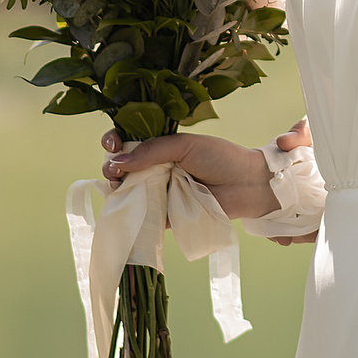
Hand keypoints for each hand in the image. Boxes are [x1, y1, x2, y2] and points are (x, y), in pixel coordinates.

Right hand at [100, 128, 281, 222]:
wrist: (247, 185)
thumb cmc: (221, 158)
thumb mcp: (185, 145)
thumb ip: (152, 151)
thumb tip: (117, 161)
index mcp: (160, 147)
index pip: (128, 141)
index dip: (114, 142)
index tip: (112, 145)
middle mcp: (156, 168)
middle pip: (122, 167)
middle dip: (111, 166)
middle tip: (114, 170)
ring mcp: (159, 192)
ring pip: (127, 191)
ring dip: (116, 188)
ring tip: (118, 186)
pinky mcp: (165, 216)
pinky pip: (142, 215)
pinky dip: (129, 213)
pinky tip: (122, 207)